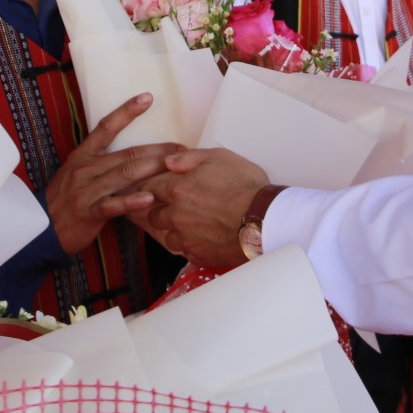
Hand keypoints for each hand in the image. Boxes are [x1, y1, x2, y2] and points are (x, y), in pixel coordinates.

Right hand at [43, 93, 180, 253]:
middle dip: (158, 151)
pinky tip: (150, 198)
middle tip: (182, 149)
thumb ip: (102, 163)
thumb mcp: (78, 173)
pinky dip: (133, 201)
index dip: (127, 111)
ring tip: (175, 168)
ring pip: (125, 175)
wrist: (43, 228)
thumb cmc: (66, 199)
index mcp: (83, 155)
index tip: (147, 97)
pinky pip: (114, 205)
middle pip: (127, 154)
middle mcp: (85, 168)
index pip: (106, 127)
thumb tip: (136, 156)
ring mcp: (86, 190)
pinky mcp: (89, 212)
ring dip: (153, 170)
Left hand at [138, 147, 269, 265]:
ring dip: (175, 231)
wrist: (263, 219)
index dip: (151, 189)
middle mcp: (176, 216)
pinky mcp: (198, 255)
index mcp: (177, 190)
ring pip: (168, 237)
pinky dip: (191, 245)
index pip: (149, 190)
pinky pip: (186, 252)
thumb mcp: (219, 158)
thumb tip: (168, 161)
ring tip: (191, 225)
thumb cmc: (245, 186)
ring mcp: (186, 238)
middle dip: (160, 210)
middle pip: (153, 216)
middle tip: (174, 207)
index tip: (153, 190)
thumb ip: (189, 158)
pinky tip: (203, 238)